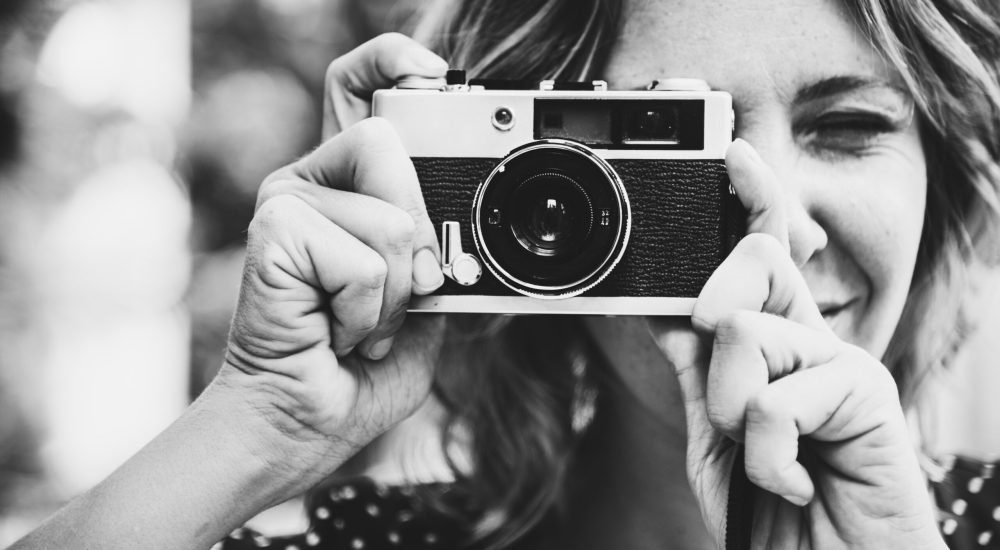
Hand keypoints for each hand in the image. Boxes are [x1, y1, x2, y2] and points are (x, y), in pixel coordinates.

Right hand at [217, 34, 449, 493]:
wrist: (300, 428)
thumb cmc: (355, 373)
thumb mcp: (421, 308)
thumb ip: (436, 256)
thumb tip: (456, 232)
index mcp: (346, 190)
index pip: (357, 90)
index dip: (392, 64)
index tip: (431, 71)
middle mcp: (310, 183)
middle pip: (390, 139)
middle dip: (419, 234)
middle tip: (396, 295)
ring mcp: (286, 201)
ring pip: (392, 215)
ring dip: (396, 293)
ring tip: (361, 324)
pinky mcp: (273, 231)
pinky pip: (365, 258)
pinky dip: (368, 311)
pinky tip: (337, 332)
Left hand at [648, 140, 943, 548]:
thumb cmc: (775, 513)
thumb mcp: (716, 437)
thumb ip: (696, 371)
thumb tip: (660, 310)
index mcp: (777, 348)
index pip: (763, 256)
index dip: (751, 199)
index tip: (731, 153)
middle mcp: (812, 343)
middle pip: (756, 261)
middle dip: (713, 314)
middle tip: (728, 396)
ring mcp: (841, 365)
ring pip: (743, 332)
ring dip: (729, 414)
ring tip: (764, 461)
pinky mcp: (865, 394)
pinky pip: (774, 397)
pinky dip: (764, 455)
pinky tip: (793, 481)